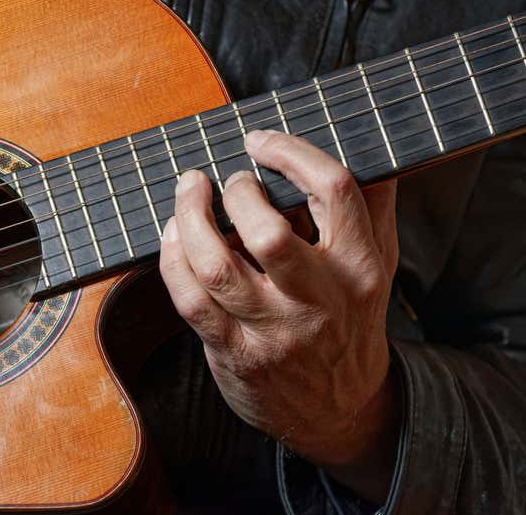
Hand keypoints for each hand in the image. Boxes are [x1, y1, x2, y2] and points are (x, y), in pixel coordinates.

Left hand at [159, 129, 400, 502]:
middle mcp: (319, 301)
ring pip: (216, 266)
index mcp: (359, 269)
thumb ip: (372, 208)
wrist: (337, 410)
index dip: (291, 152)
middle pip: (268, 233)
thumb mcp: (379, 268)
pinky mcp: (234, 352)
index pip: (334, 191)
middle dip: (236, 192)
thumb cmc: (351, 325)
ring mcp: (273, 331)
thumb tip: (358, 145)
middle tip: (227, 181)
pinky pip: (189, 299)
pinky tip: (174, 235)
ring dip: (190, 218)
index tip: (261, 141)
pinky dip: (172, 258)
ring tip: (189, 192)